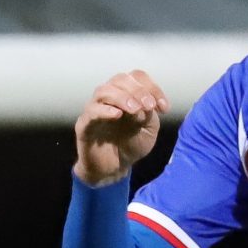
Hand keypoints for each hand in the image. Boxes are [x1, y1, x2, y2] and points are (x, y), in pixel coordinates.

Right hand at [73, 70, 167, 185]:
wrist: (114, 169)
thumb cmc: (131, 145)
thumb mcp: (148, 130)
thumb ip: (148, 115)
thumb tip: (143, 105)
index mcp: (127, 94)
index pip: (137, 78)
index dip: (152, 88)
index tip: (164, 108)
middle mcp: (109, 97)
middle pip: (120, 79)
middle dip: (138, 91)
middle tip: (149, 106)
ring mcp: (95, 109)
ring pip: (104, 90)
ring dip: (122, 97)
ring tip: (135, 110)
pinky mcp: (84, 125)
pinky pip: (91, 111)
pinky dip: (104, 110)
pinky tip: (117, 115)